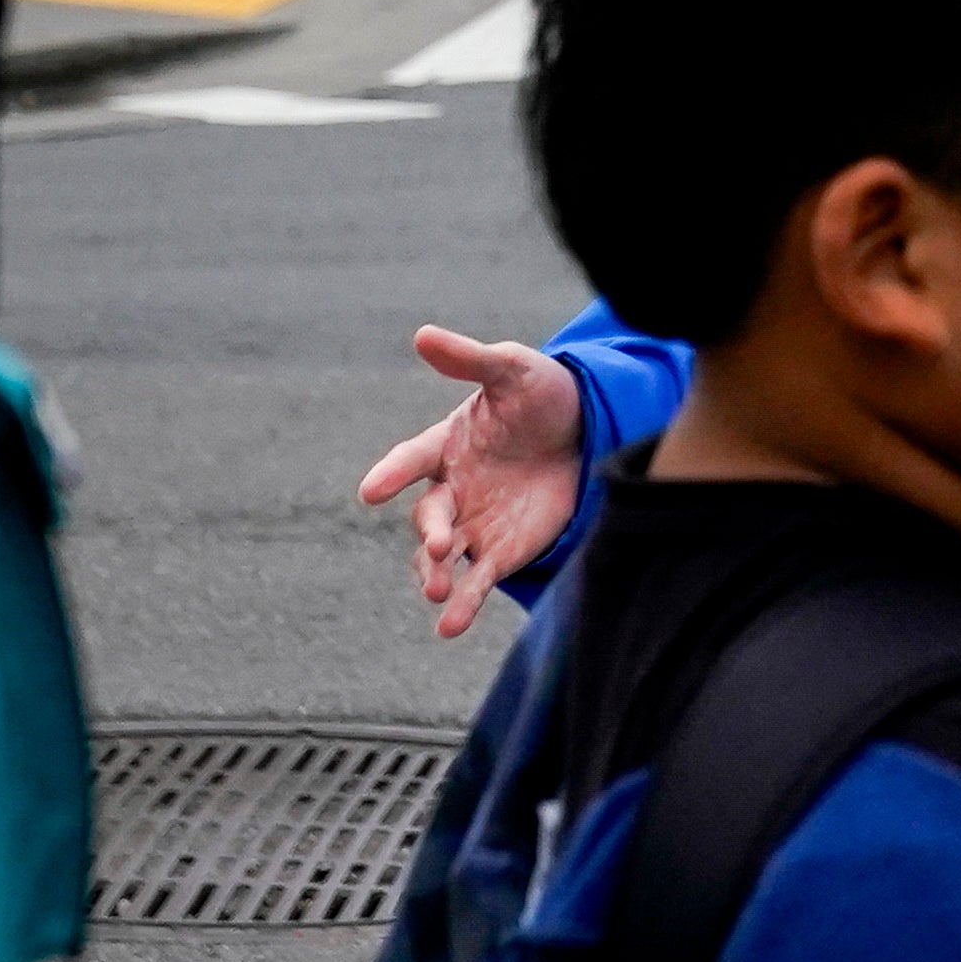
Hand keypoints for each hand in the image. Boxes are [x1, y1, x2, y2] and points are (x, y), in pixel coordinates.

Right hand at [360, 325, 590, 636]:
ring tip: (436, 594)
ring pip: (443, 556)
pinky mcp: (501, 551)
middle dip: (427, 533)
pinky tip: (451, 625)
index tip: (370, 490)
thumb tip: (422, 335)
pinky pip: (476, 580)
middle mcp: (452, 488)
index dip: (392, 472)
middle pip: (429, 514)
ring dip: (435, 575)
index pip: (412, 458)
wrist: (590, 428)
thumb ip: (470, 359)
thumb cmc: (543, 393)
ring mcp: (474, 523)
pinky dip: (464, 604)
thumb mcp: (513, 368)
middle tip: (434, 547)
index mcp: (446, 443)